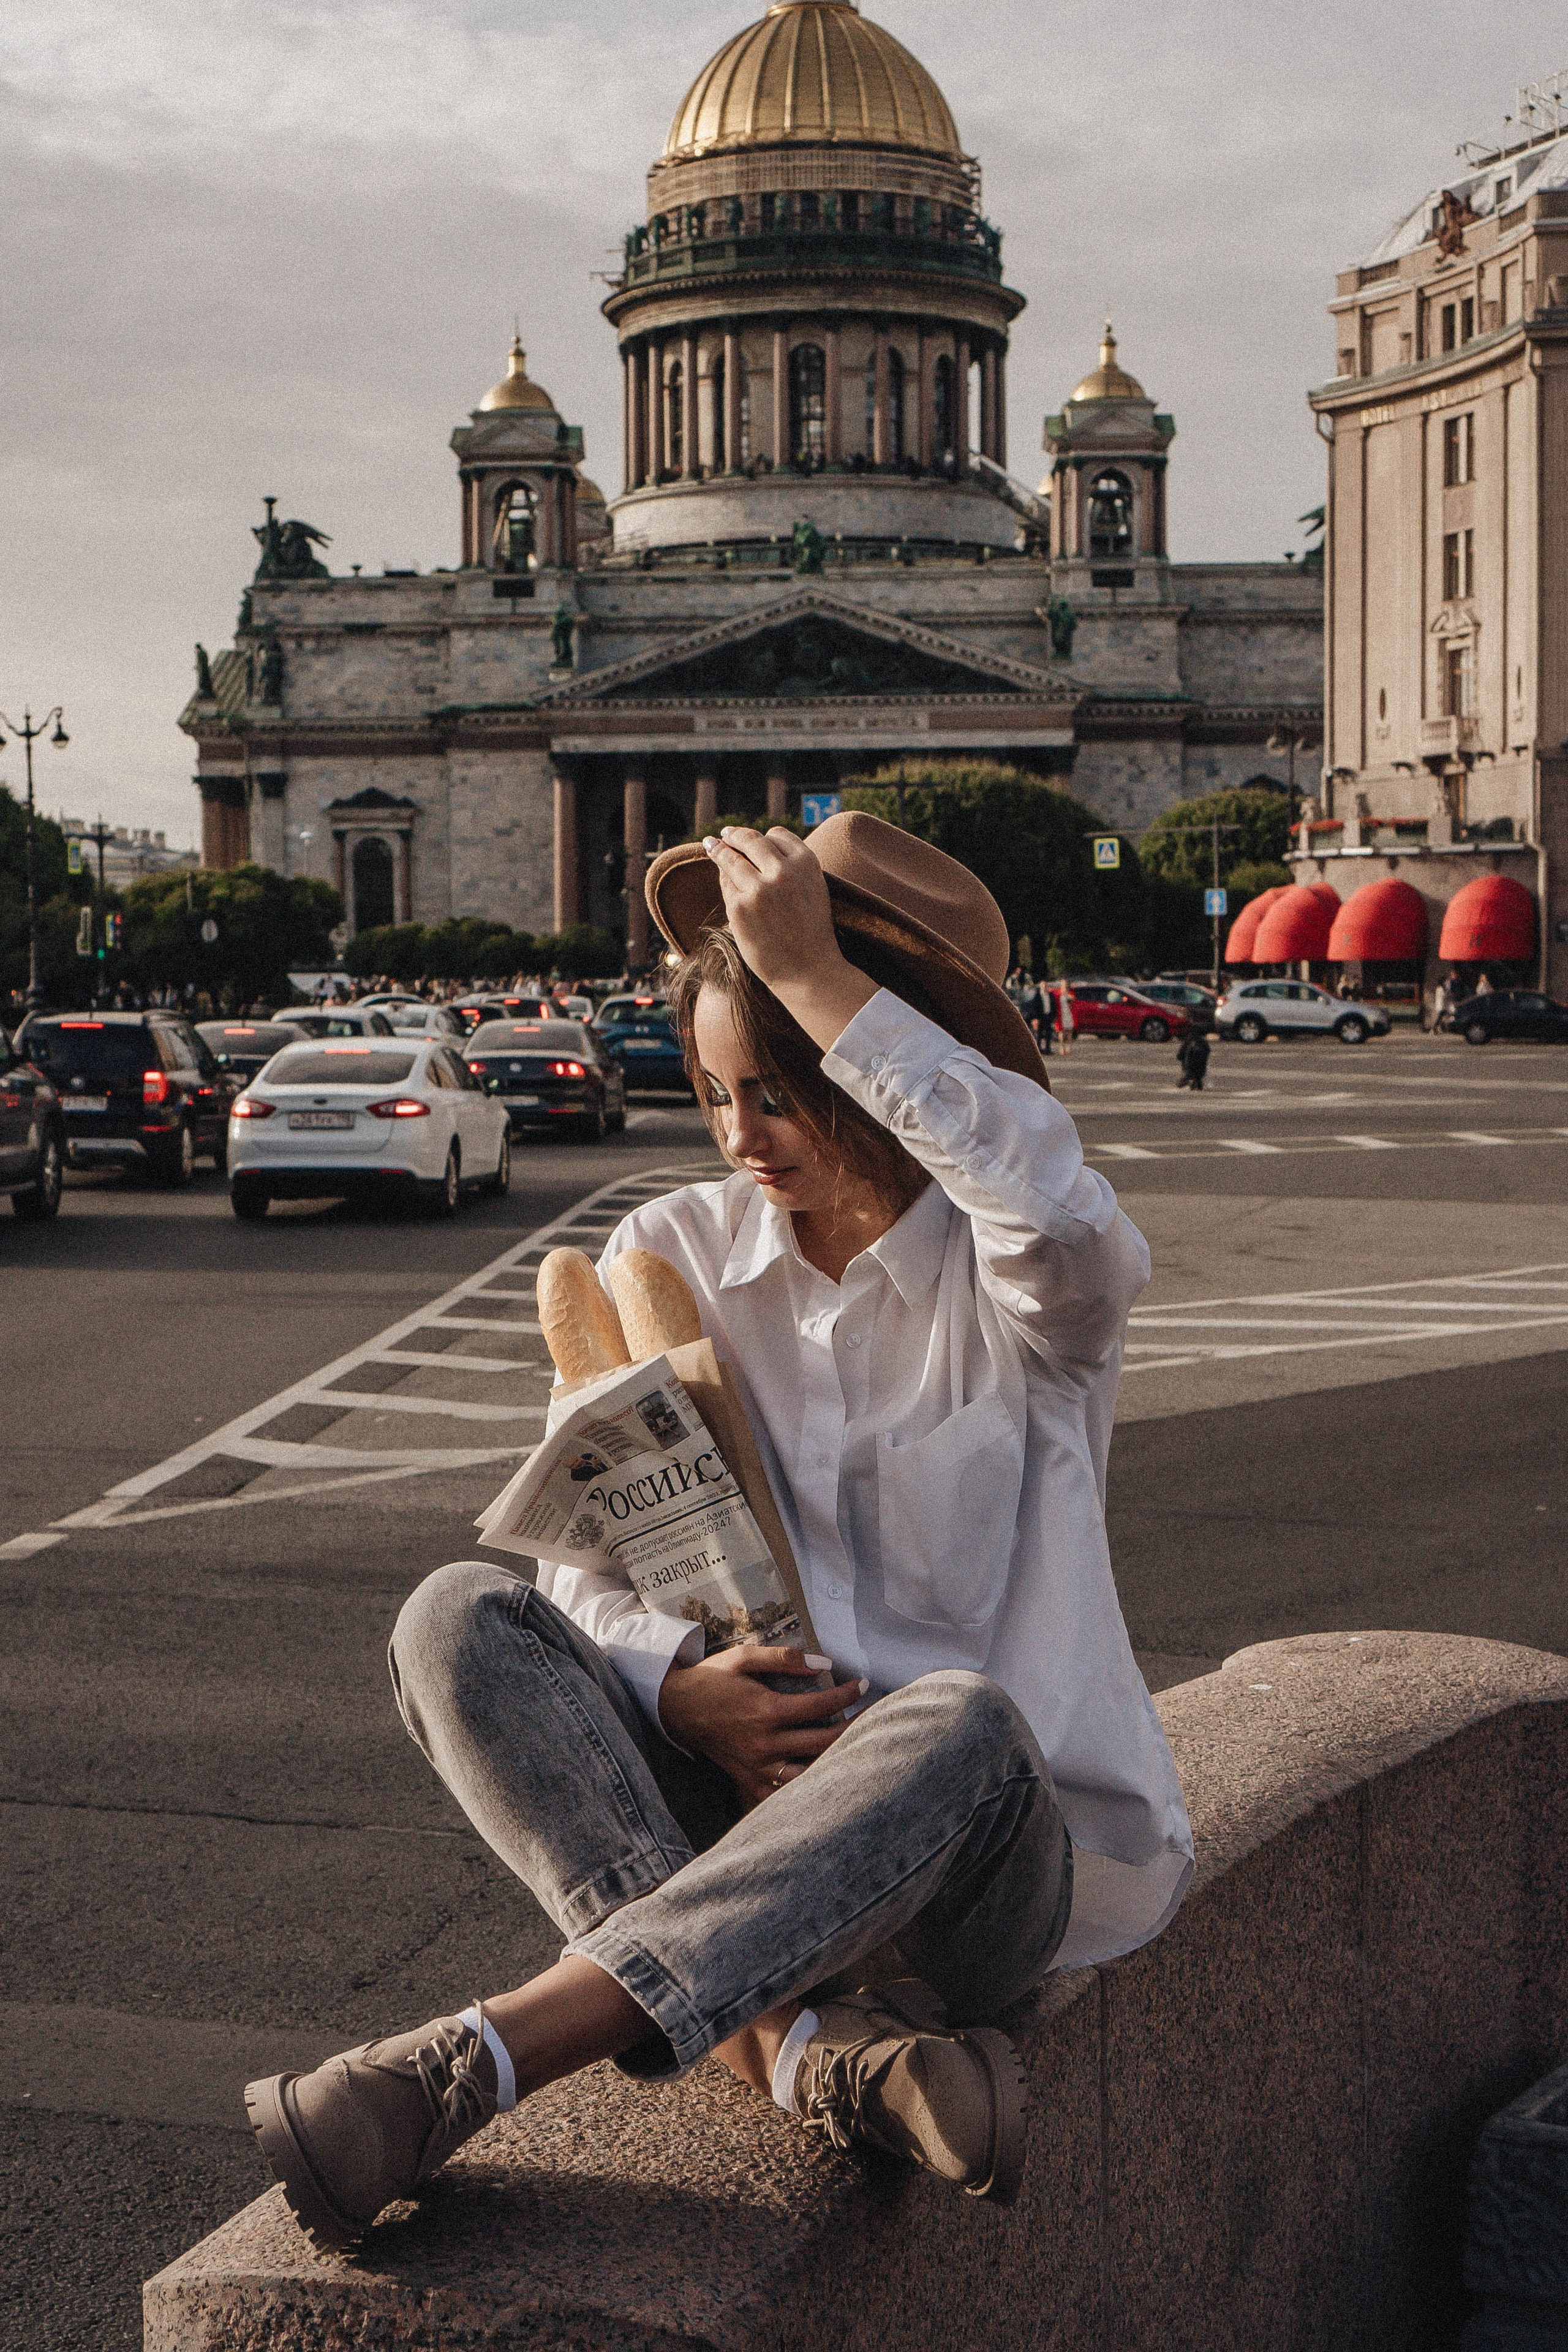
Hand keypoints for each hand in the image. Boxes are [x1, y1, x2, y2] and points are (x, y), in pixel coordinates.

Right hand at [658, 1643, 866, 1806]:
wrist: (676, 1707)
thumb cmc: (713, 1678)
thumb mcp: (743, 1657)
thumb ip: (784, 1659)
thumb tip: (824, 1663)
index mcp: (765, 1711)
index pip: (820, 1705)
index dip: (847, 1695)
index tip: (864, 1684)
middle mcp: (764, 1744)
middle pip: (823, 1741)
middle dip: (854, 1726)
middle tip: (874, 1713)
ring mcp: (757, 1767)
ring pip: (809, 1773)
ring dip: (836, 1760)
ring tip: (857, 1745)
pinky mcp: (749, 1780)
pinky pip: (784, 1793)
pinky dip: (806, 1787)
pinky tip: (824, 1776)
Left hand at [702, 826, 841, 992]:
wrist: (808, 971)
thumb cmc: (811, 932)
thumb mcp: (814, 889)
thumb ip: (793, 866)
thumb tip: (761, 843)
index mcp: (806, 862)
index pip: (777, 835)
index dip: (765, 837)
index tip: (754, 838)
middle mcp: (782, 870)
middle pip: (750, 841)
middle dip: (735, 835)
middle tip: (725, 833)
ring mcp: (758, 888)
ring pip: (731, 859)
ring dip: (719, 849)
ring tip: (711, 844)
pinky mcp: (739, 907)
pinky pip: (726, 885)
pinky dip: (724, 879)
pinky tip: (721, 876)